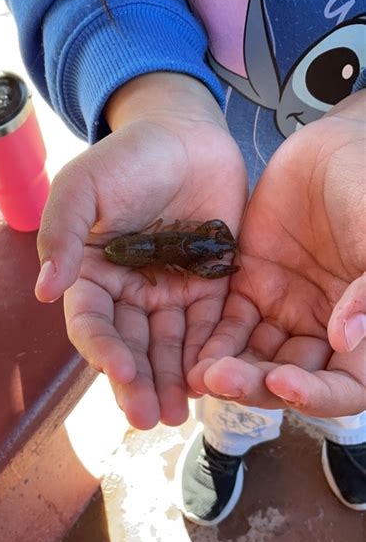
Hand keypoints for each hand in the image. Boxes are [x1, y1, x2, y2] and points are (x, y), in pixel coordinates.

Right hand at [36, 73, 246, 428]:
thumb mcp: (82, 186)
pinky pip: (209, 325)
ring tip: (179, 413)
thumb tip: (45, 289)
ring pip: (169, 345)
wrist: (184, 133)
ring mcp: (170, 290)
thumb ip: (62, 233)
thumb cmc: (126, 156)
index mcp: (91, 273)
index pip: (92, 323)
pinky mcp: (209, 285)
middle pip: (131, 345)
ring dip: (172, 380)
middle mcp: (128, 291)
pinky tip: (213, 379)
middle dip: (139, 382)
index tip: (120, 372)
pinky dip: (208, 352)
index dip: (103, 350)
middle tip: (150, 417)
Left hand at [189, 93, 365, 416]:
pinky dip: (213, 341)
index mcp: (365, 328)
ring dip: (230, 370)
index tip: (284, 383)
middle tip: (223, 380)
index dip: (318, 396)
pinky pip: (229, 324)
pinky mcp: (251, 286)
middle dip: (257, 385)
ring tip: (202, 374)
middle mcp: (324, 329)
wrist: (335, 145)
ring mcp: (285, 310)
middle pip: (290, 378)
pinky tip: (193, 351)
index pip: (346, 386)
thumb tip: (343, 341)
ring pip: (256, 357)